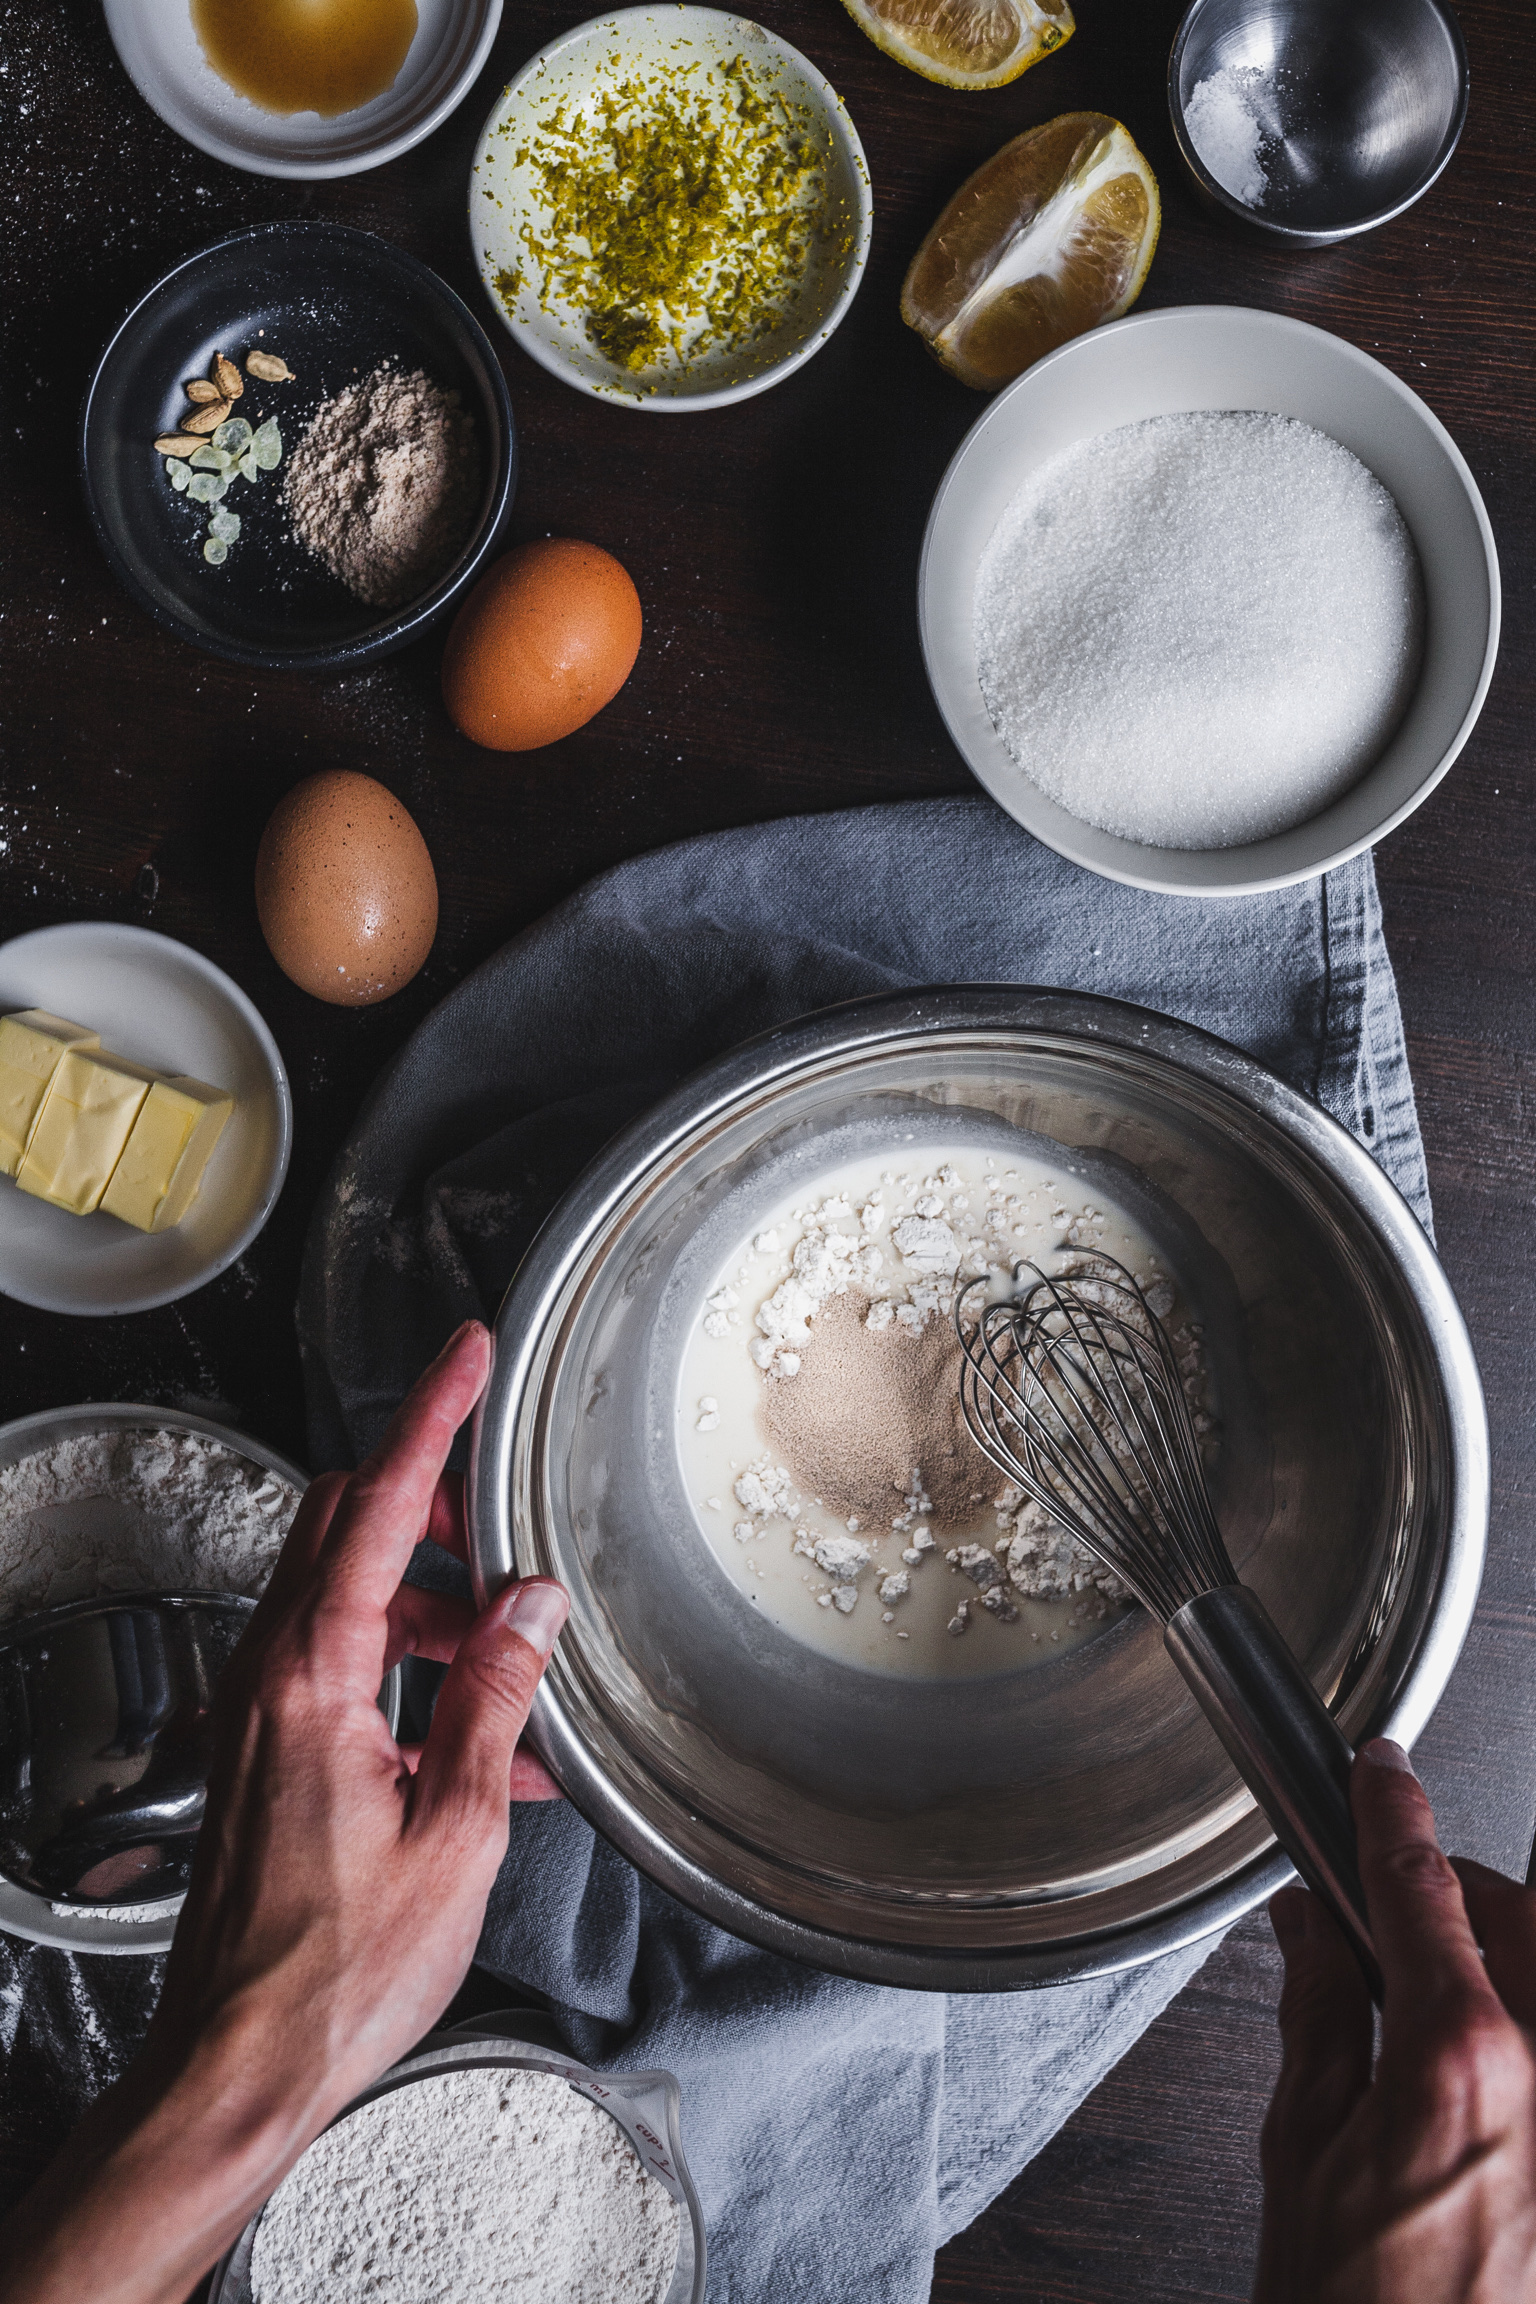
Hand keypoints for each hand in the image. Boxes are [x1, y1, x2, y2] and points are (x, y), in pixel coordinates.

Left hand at [0, 1319, 568, 2303]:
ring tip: (512, 1666)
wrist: (235, 2067)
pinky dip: (410, 1678)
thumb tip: (528, 1604)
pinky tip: (482, 1747)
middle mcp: (268, 1679)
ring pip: (346, 1596)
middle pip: (348, 1528)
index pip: (377, 1505)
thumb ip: (491, 1698)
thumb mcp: (453, 1830)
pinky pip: (340, 1669)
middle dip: (436, 1512)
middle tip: (507, 1529)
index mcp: (311, 1679)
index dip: (429, 1418)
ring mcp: (257, 1714)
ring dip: (433, 1610)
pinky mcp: (263, 1753)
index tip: (462, 1354)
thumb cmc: (333, 1972)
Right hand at [1257, 1738, 1535, 2302]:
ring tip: (1448, 2016)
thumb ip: (1321, 2019)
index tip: (1382, 1774)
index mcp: (1464, 2063)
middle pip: (1523, 1917)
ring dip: (1508, 1971)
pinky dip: (1518, 2045)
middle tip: (1398, 1931)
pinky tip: (1483, 2084)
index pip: (1423, 1888)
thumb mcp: (1304, 2159)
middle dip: (1463, 1901)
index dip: (1393, 1814)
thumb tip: (1314, 1933)